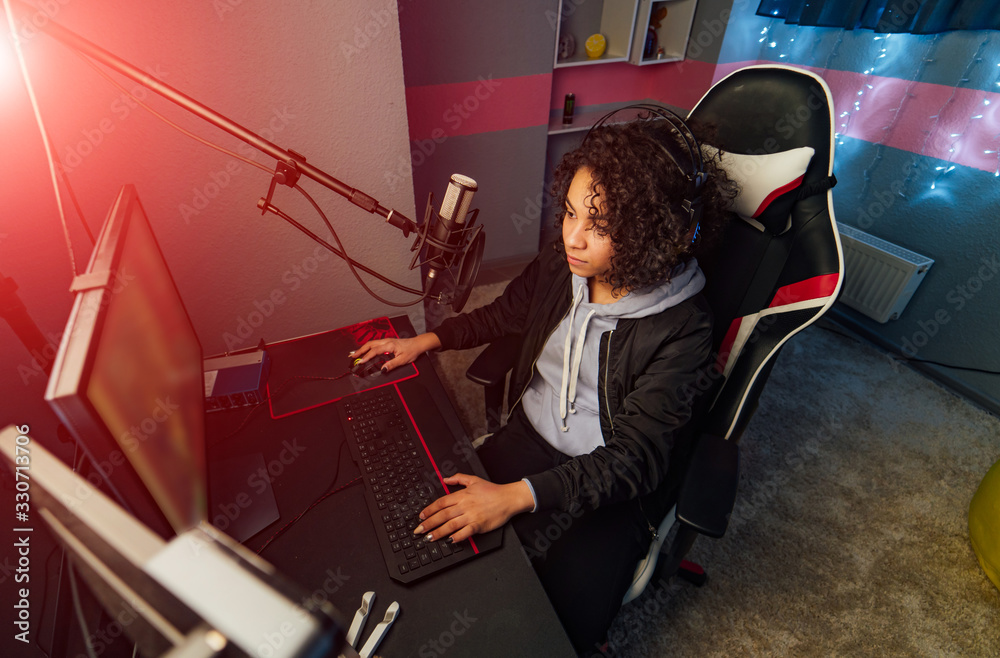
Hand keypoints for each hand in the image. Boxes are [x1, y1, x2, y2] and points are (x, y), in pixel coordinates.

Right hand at [350, 333, 440, 372]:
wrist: (417, 344)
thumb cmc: (412, 350)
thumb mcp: (403, 360)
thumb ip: (392, 364)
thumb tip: (383, 369)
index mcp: (389, 345)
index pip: (374, 351)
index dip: (366, 357)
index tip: (360, 362)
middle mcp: (386, 341)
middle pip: (369, 345)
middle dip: (360, 351)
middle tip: (352, 357)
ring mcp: (386, 341)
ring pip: (371, 343)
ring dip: (362, 348)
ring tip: (354, 353)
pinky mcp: (387, 342)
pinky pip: (374, 343)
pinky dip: (367, 347)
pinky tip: (364, 350)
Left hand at [413, 474, 533, 542]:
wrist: (509, 498)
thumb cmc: (493, 490)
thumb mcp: (474, 480)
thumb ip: (458, 478)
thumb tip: (446, 479)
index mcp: (462, 495)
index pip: (441, 503)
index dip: (429, 510)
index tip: (421, 516)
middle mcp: (465, 506)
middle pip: (442, 515)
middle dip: (429, 523)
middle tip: (419, 530)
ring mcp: (472, 516)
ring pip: (451, 525)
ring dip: (439, 532)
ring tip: (429, 538)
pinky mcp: (479, 525)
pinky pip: (466, 532)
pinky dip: (457, 537)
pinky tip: (450, 541)